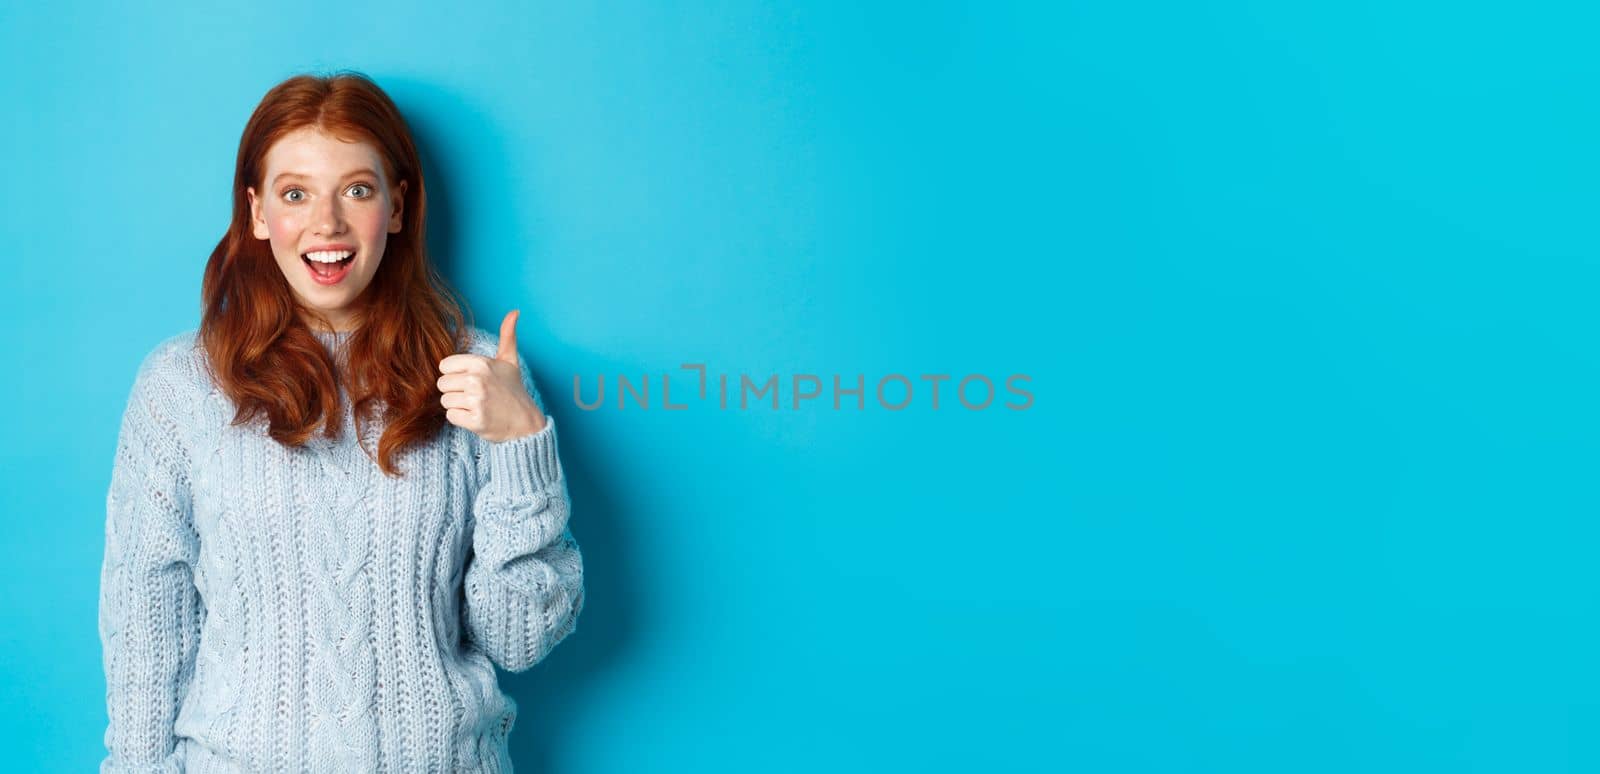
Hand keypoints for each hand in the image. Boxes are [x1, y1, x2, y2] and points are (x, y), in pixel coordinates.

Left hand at [438, 309, 548, 441]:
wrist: (525, 423)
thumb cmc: (514, 390)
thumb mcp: (510, 361)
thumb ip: (507, 335)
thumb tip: (515, 311)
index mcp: (480, 363)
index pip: (444, 366)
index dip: (455, 374)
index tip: (470, 379)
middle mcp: (476, 380)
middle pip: (442, 384)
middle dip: (454, 391)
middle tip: (473, 395)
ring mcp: (476, 401)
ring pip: (445, 401)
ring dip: (457, 405)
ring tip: (475, 405)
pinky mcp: (475, 420)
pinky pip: (451, 416)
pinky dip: (461, 419)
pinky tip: (476, 416)